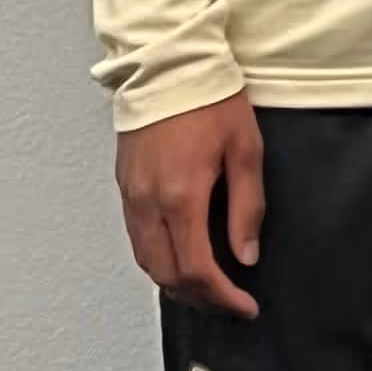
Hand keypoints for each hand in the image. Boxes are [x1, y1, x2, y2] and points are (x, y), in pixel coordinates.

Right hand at [117, 95, 266, 315]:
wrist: (167, 63)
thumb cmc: (211, 99)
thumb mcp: (246, 149)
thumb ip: (247, 207)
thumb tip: (245, 256)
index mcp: (181, 197)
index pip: (198, 270)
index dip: (223, 297)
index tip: (245, 307)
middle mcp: (148, 203)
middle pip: (166, 276)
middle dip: (200, 298)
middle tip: (230, 303)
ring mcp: (131, 195)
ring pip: (146, 261)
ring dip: (176, 284)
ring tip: (208, 288)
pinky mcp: (124, 185)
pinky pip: (137, 239)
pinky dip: (158, 260)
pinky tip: (181, 257)